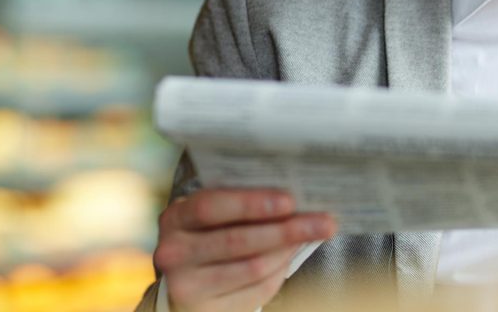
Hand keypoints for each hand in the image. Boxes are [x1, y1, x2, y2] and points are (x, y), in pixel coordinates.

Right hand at [154, 189, 336, 311]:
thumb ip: (244, 204)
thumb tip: (297, 198)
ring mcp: (187, 285)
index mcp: (176, 218)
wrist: (190, 279)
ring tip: (313, 235)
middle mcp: (174, 252)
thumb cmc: (212, 234)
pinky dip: (280, 272)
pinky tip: (290, 257)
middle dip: (286, 230)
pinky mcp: (206, 309)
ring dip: (288, 250)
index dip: (251, 203)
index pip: (211, 207)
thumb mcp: (217, 215)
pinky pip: (257, 290)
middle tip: (323, 222)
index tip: (290, 201)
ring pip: (253, 267)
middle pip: (237, 241)